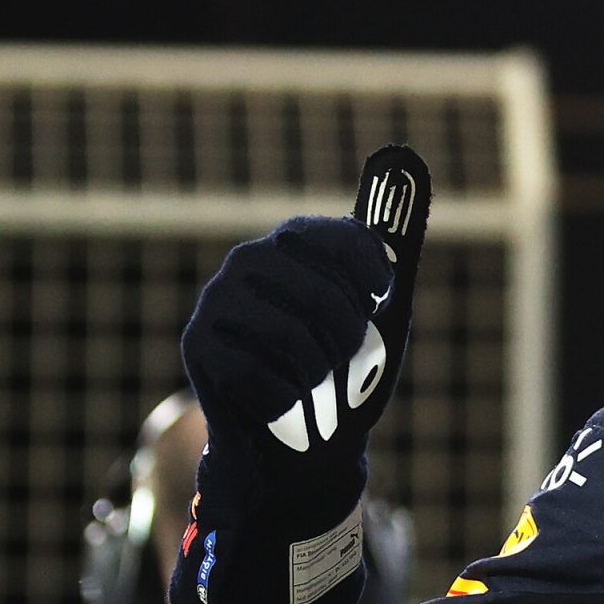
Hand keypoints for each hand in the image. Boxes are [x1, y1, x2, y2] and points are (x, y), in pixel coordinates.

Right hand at [180, 147, 430, 517]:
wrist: (302, 447)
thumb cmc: (347, 372)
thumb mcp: (381, 311)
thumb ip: (392, 246)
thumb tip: (406, 156)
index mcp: (294, 243)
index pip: (342, 238)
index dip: (371, 277)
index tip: (379, 301)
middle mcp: (249, 261)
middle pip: (324, 298)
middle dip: (349, 342)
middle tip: (344, 360)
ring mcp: (218, 303)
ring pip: (294, 342)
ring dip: (319, 375)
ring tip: (314, 382)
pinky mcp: (197, 348)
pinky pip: (262, 377)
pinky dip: (288, 401)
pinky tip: (283, 400)